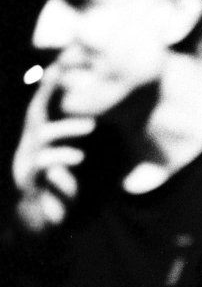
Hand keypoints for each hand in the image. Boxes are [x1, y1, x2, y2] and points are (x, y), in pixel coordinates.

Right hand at [12, 70, 95, 233]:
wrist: (40, 225)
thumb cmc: (56, 191)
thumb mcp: (69, 160)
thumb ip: (72, 141)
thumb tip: (92, 118)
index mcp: (38, 139)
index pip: (45, 105)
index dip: (54, 84)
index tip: (69, 62)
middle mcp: (27, 146)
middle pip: (37, 112)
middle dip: (53, 93)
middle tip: (77, 81)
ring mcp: (24, 163)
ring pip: (40, 135)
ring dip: (66, 128)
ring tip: (92, 126)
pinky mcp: (28, 182)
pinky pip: (41, 164)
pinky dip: (61, 157)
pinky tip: (79, 157)